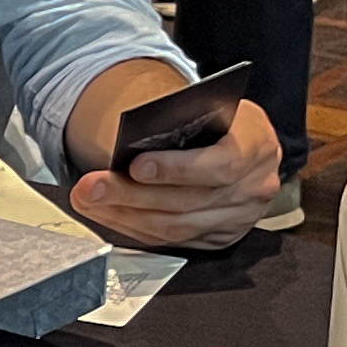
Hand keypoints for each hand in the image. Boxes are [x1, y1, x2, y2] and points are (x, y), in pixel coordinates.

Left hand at [66, 101, 286, 251]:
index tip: (135, 166)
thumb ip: (179, 121)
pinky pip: (172, 240)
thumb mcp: (208, 106)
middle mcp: (255, 185)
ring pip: (177, 227)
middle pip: (190, 201)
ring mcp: (241, 217)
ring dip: (126, 215)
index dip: (177, 169)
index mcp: (257, 143)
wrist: (238, 140)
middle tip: (92, 187)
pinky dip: (135, 227)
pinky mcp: (221, 237)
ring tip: (89, 199)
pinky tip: (109, 213)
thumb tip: (128, 141)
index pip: (221, 164)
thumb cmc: (218, 119)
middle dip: (133, 196)